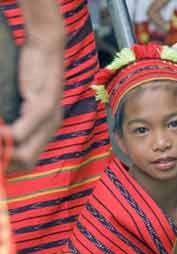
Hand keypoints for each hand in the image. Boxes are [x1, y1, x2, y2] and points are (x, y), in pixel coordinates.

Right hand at [5, 35, 63, 171]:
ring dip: (5, 151)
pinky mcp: (45, 106)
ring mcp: (50, 119)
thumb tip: (5, 135)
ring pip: (26, 152)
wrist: (45, 46)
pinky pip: (24, 132)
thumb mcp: (24, 100)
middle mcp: (52, 128)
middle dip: (6, 161)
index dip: (10, 164)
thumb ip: (19, 119)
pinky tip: (1, 131)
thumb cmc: (31, 71)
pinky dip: (9, 136)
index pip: (30, 160)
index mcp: (47, 128)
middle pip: (28, 162)